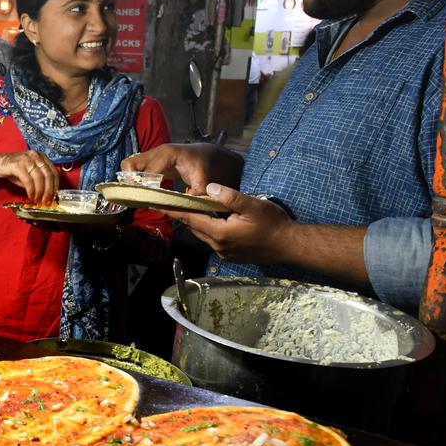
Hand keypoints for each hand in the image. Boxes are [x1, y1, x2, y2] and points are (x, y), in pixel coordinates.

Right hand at [0, 150, 58, 204]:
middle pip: (48, 175)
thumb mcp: (30, 174)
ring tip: (37, 199)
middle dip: (49, 190)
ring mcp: (27, 159)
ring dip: (40, 191)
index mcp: (42, 157)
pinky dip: (31, 190)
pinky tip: (30, 195)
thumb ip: (39, 181)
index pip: (54, 171)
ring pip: (39, 178)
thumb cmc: (15, 170)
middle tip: (46, 201)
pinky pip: (28, 180)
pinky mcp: (18, 165)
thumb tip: (48, 195)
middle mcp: (36, 156)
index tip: (54, 196)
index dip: (55, 185)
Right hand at [121, 144, 242, 194]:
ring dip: (129, 181)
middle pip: (130, 164)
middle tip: (138, 196)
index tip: (147, 200)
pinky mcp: (148, 162)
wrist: (201, 154)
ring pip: (128, 166)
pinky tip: (141, 192)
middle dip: (131, 182)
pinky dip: (132, 180)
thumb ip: (198, 190)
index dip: (146, 187)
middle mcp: (155, 153)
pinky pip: (133, 169)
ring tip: (138, 194)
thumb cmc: (201, 165)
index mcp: (167, 154)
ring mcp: (149, 156)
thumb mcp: (202, 178)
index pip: (148, 172)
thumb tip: (188, 202)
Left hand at [166, 183, 292, 262]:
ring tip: (194, 206)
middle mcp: (218, 246)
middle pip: (194, 227)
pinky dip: (209, 229)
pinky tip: (214, 219)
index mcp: (220, 233)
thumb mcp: (252, 204)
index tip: (156, 204)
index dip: (173, 210)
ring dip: (198, 221)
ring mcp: (224, 253)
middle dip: (185, 214)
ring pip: (203, 234)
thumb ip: (228, 196)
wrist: (290, 245)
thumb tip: (209, 189)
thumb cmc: (273, 223)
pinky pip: (213, 240)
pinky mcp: (230, 256)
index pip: (190, 218)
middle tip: (175, 200)